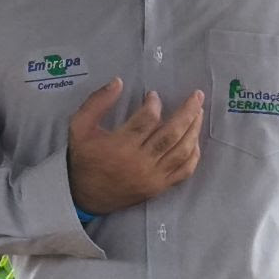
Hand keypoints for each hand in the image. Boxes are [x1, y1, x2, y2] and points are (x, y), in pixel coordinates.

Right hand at [66, 78, 203, 215]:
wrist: (84, 196)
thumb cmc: (84, 158)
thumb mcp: (79, 126)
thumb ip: (97, 102)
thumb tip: (118, 81)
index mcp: (120, 145)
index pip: (147, 120)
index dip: (154, 104)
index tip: (154, 95)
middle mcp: (140, 162)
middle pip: (171, 134)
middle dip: (188, 112)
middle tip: (197, 95)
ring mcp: (152, 177)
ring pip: (182, 151)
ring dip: (194, 130)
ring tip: (199, 112)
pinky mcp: (159, 187)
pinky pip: (184, 171)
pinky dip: (194, 155)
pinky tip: (195, 140)